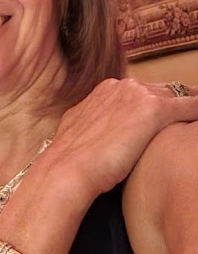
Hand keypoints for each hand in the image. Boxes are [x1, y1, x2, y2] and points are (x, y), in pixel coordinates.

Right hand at [50, 78, 197, 202]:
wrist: (68, 167)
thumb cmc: (71, 159)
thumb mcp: (79, 129)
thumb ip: (94, 121)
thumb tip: (97, 132)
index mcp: (105, 90)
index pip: (140, 91)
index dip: (155, 102)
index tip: (164, 114)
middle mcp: (122, 86)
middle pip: (160, 89)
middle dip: (176, 98)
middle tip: (192, 111)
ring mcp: (138, 95)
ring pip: (177, 93)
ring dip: (190, 103)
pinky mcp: (154, 110)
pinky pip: (190, 106)